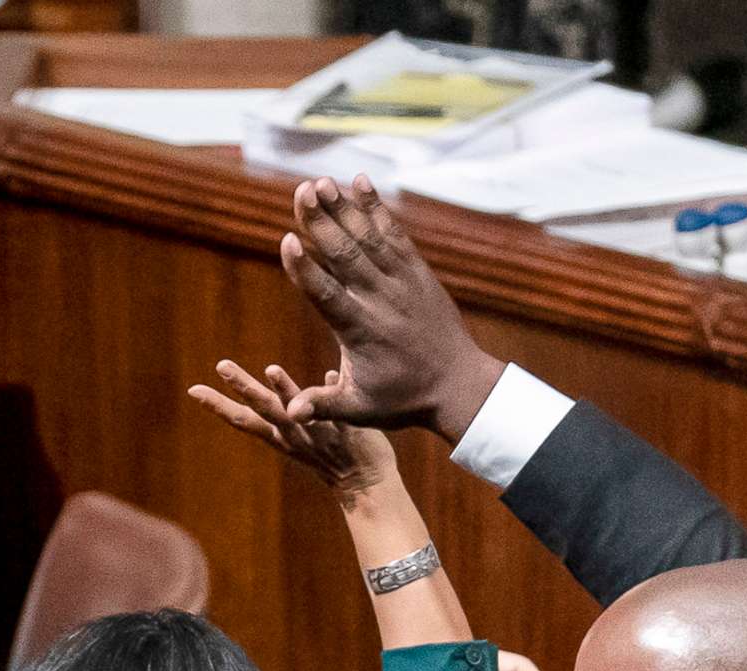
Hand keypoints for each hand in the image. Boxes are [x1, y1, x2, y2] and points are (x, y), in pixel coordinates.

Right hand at [189, 358, 397, 504]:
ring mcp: (318, 434)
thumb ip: (291, 405)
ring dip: (284, 390)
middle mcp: (294, 435)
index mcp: (281, 437)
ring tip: (270, 369)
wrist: (365, 486)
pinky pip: (338, 413)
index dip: (218, 405)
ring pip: (296, 411)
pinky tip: (329, 374)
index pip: (243, 420)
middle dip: (241, 387)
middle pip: (262, 410)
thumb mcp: (302, 433)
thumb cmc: (332, 458)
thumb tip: (274, 375)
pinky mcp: (346, 433)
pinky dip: (331, 394)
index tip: (194, 390)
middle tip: (222, 365)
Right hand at [279, 176, 502, 439]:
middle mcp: (381, 300)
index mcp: (361, 332)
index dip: (306, 268)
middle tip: (301, 191)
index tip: (287, 241)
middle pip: (346, 255)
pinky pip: (394, 233)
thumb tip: (288, 413)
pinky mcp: (417, 270)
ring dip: (344, 208)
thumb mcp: (360, 410)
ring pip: (368, 238)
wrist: (458, 385)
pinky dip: (377, 207)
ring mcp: (401, 281)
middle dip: (323, 222)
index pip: (328, 295)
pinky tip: (359, 181)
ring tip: (319, 182)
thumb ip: (323, 405)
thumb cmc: (403, 399)